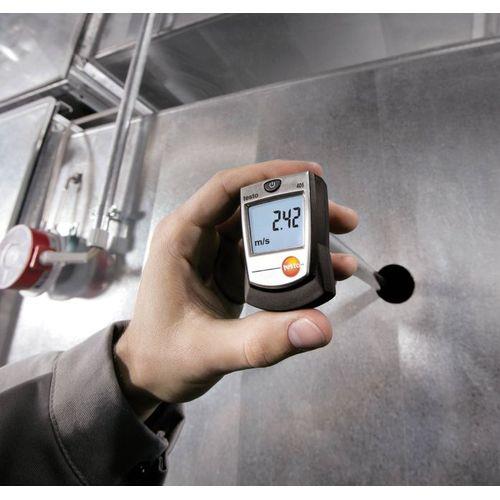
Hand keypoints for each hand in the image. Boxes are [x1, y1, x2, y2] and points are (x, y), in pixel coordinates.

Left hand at [115, 160, 357, 418]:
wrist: (147, 376)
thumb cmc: (162, 358)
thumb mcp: (209, 350)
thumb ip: (262, 341)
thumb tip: (319, 327)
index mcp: (181, 238)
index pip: (225, 188)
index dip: (267, 175)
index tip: (310, 174)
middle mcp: (199, 238)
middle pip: (253, 207)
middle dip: (298, 209)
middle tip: (340, 219)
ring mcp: (215, 255)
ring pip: (263, 231)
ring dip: (300, 235)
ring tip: (339, 247)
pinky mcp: (229, 274)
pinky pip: (266, 257)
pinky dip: (293, 261)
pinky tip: (321, 272)